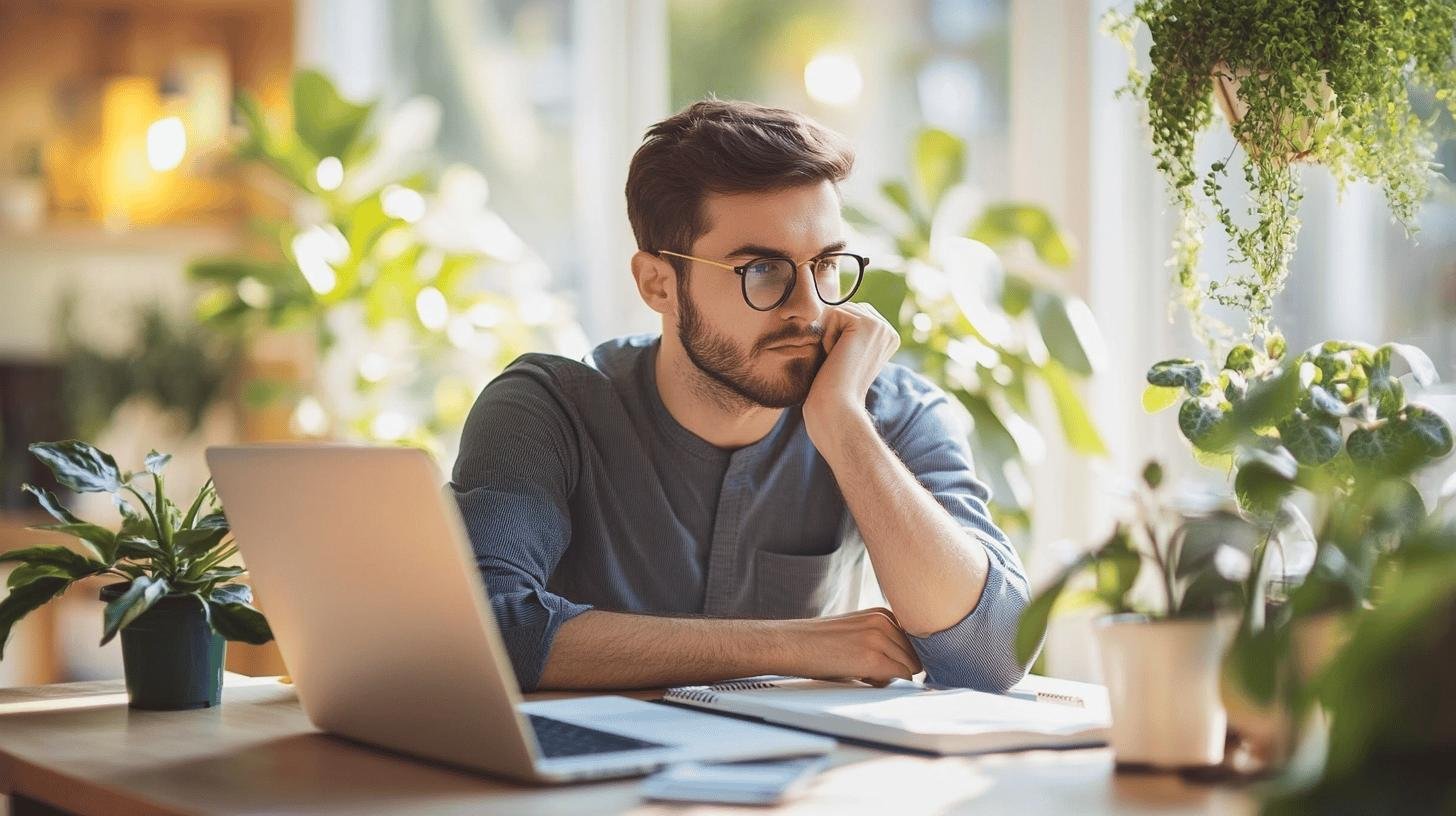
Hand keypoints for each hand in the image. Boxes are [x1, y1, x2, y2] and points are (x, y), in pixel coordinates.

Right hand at [767, 607, 923, 686]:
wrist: (790, 644)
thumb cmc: (818, 643)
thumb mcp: (856, 631)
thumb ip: (882, 641)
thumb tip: (904, 666)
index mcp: (881, 613)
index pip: (914, 642)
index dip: (903, 659)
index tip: (890, 667)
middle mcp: (884, 621)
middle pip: (915, 655)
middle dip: (900, 669)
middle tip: (872, 673)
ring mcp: (879, 638)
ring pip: (911, 668)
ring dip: (893, 678)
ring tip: (864, 674)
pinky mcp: (872, 658)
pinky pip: (900, 678)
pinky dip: (889, 685)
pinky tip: (864, 679)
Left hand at [802, 303, 899, 451]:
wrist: (836, 405)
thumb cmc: (833, 384)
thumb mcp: (845, 353)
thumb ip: (846, 330)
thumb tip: (828, 307)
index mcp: (887, 337)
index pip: (852, 314)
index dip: (837, 335)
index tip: (843, 362)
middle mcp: (888, 330)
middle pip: (845, 309)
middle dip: (832, 332)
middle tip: (838, 360)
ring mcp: (881, 326)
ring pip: (838, 310)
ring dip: (829, 335)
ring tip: (837, 359)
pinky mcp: (867, 324)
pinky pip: (833, 314)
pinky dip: (827, 336)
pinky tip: (835, 356)